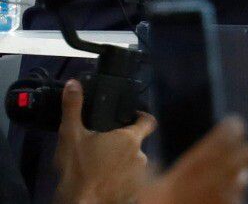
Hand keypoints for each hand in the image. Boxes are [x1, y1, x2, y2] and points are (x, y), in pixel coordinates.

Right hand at [54, 79, 155, 203]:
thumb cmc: (77, 171)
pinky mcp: (136, 193)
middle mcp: (140, 156)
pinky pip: (130, 183)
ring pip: (132, 164)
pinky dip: (121, 181)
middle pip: (135, 144)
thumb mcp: (70, 135)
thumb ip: (73, 107)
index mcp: (130, 139)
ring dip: (121, 164)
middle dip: (122, 145)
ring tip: (100, 168)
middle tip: (102, 148)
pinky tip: (104, 182)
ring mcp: (140, 176)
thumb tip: (74, 84)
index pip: (148, 120)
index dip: (141, 116)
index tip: (132, 116)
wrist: (81, 203)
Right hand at [138, 117, 247, 203]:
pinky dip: (233, 196)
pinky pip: (238, 198)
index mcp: (196, 164)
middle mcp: (217, 177)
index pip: (227, 134)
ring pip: (245, 175)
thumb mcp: (144, 186)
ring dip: (239, 173)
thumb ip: (153, 169)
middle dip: (240, 149)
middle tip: (234, 149)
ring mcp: (226, 196)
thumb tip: (159, 163)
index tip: (232, 124)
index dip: (232, 126)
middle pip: (246, 152)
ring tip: (232, 174)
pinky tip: (224, 196)